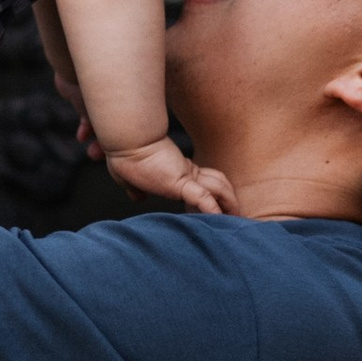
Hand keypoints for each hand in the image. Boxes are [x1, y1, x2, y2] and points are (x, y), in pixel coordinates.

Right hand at [109, 135, 236, 214]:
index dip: (210, 194)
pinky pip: (203, 198)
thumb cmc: (124, 152)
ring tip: (237, 219)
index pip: (200, 181)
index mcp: (176, 169)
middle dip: (227, 198)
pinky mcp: (181, 181)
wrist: (125, 139)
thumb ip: (134, 187)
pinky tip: (220, 221)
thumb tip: (137, 197)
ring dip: (229, 204)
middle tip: (235, 215)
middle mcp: (184, 170)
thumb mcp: (126, 175)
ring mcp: (185, 175)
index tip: (213, 211)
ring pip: (217, 188)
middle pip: (216, 182)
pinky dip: (212, 211)